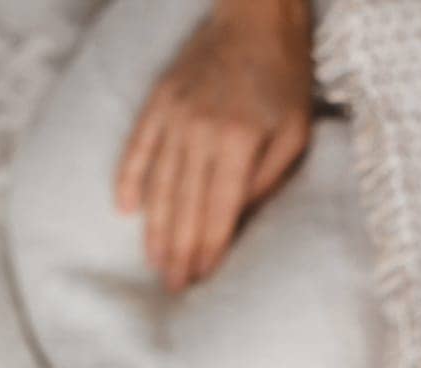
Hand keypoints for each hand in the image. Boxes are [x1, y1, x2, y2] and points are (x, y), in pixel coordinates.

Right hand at [114, 1, 312, 289]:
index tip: (200, 281)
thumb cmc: (284, 79)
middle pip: (185, 206)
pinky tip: (124, 210)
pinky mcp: (159, 100)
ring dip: (156, 228)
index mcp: (238, 142)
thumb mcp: (295, 133)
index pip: (218, 212)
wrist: (255, 17)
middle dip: (179, 252)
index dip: (208, 251)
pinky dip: (129, 178)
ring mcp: (175, 115)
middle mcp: (200, 131)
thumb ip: (269, 180)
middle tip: (173, 288)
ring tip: (155, 263)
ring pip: (160, 185)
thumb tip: (240, 223)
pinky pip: (138, 146)